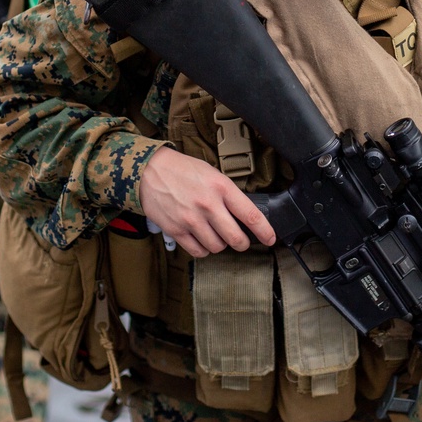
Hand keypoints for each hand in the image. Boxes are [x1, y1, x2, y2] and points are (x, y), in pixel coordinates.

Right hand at [138, 146, 276, 256]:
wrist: (150, 171)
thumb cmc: (182, 170)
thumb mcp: (211, 173)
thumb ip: (227, 193)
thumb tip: (242, 215)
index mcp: (221, 187)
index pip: (251, 214)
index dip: (264, 231)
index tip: (270, 238)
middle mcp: (209, 205)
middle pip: (236, 238)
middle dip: (242, 243)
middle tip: (240, 240)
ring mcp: (192, 219)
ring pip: (218, 247)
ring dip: (220, 244)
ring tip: (214, 233)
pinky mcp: (177, 230)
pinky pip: (198, 251)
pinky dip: (203, 249)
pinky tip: (201, 238)